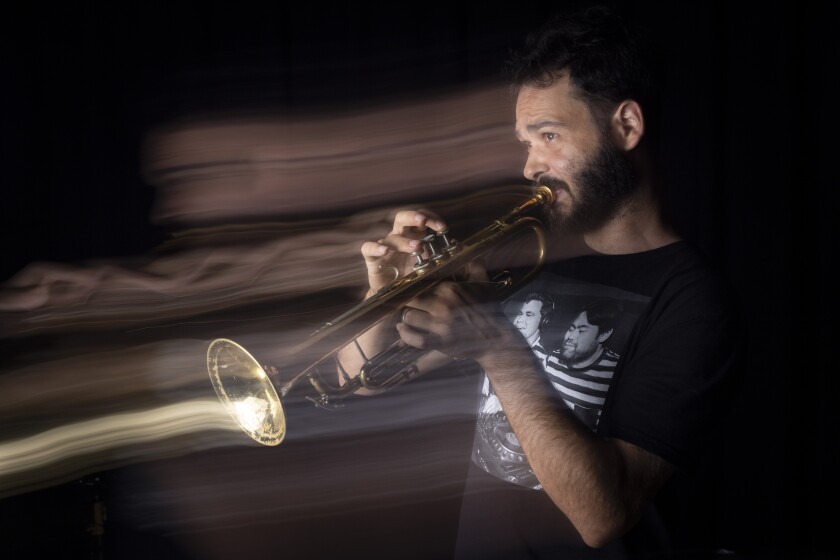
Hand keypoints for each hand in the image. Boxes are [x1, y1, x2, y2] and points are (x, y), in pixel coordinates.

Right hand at [361, 209, 447, 293]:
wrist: (393, 297)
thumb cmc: (412, 279)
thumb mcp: (431, 268)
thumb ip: (443, 258)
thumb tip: (457, 246)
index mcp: (413, 236)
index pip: (421, 219)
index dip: (431, 218)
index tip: (443, 227)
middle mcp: (398, 238)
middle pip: (403, 218)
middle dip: (414, 217)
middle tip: (424, 221)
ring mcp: (384, 247)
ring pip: (392, 237)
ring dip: (405, 241)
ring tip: (417, 247)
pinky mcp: (372, 259)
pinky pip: (368, 248)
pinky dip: (375, 248)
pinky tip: (384, 251)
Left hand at [395, 262, 518, 361]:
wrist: (496, 338)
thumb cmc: (488, 308)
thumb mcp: (483, 282)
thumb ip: (471, 263)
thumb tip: (457, 244)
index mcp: (450, 289)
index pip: (420, 282)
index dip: (412, 283)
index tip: (411, 285)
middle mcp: (442, 306)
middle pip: (410, 299)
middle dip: (407, 299)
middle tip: (409, 300)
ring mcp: (439, 326)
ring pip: (408, 317)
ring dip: (407, 315)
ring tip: (410, 314)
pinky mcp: (438, 343)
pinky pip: (413, 338)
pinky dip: (405, 334)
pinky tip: (403, 328)